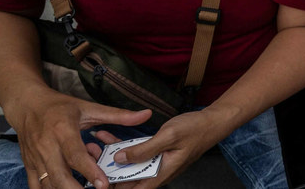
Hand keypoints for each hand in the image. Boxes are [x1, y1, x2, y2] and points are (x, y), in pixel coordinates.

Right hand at [2, 86, 150, 188]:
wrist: (27, 105)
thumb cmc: (60, 107)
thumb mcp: (89, 107)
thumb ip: (118, 115)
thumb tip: (146, 115)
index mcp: (63, 130)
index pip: (76, 155)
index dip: (90, 171)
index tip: (104, 185)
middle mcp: (46, 146)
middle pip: (59, 175)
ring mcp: (35, 158)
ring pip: (47, 184)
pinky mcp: (28, 165)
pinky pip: (35, 185)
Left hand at [88, 110, 232, 187]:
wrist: (213, 121)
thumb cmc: (196, 129)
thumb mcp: (168, 137)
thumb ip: (144, 150)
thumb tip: (120, 159)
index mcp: (160, 173)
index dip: (114, 187)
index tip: (97, 180)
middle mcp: (157, 171)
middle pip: (127, 179)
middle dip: (108, 170)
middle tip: (90, 157)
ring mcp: (156, 163)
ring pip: (129, 165)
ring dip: (113, 157)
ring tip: (96, 145)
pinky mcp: (156, 153)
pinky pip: (136, 154)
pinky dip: (123, 147)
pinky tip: (110, 137)